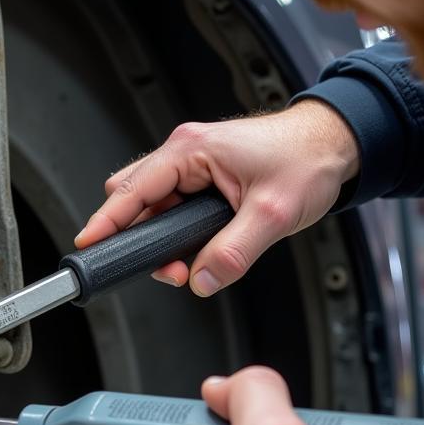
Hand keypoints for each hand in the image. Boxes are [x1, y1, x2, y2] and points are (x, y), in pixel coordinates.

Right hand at [74, 101, 358, 296]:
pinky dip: (177, 234)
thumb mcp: (273, 213)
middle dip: (138, 237)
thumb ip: (234, 252)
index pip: (134, 189)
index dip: (108, 220)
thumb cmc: (306, 159)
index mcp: (192, 150)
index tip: (89, 244)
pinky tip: (197, 251)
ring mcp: (192, 166)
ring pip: (154, 208)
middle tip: (164, 267)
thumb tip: (202, 280)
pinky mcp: (203, 180)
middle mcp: (185, 154)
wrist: (334, 144)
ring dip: (161, 240)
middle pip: (135, 198)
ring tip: (186, 264)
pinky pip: (174, 210)